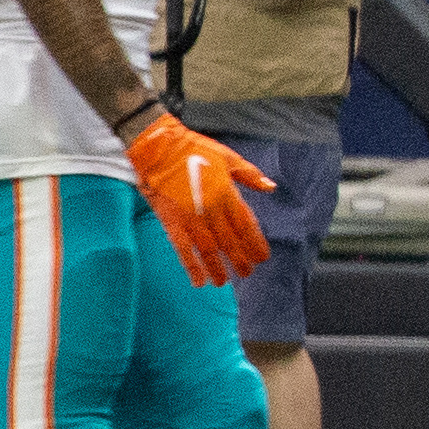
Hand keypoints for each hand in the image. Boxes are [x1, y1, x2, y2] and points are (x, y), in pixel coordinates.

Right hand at [124, 112, 271, 285]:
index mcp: (227, 193)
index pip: (246, 224)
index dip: (255, 242)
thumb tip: (271, 187)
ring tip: (223, 282)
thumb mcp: (227, 157)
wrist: (157, 146)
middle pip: (230, 241)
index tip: (262, 257)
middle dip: (240, 259)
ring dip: (217, 268)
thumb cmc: (193, 149)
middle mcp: (211, 208)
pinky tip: (198, 280)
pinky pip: (182, 248)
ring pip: (208, 249)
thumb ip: (250, 175)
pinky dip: (190, 266)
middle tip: (247, 273)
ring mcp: (190, 216)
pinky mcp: (170, 220)